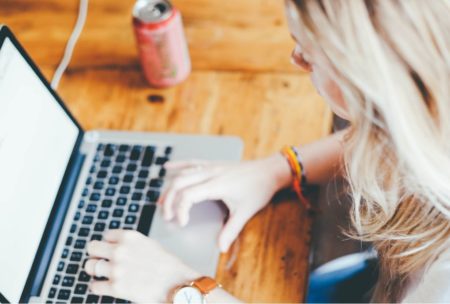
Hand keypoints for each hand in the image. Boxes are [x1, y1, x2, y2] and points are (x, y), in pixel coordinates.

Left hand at [84, 230, 198, 302]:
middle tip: (101, 260)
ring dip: (96, 270)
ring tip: (103, 274)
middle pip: (92, 247)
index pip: (106, 235)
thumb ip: (130, 244)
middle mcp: (120, 251)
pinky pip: (94, 286)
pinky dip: (98, 287)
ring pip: (90, 266)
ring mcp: (116, 269)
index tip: (113, 250)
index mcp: (129, 237)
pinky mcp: (115, 288)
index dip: (109, 244)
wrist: (177, 284)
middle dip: (96, 254)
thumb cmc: (167, 265)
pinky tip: (106, 287)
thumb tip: (115, 246)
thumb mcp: (149, 244)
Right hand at [159, 154, 291, 251]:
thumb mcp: (245, 212)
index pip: (188, 196)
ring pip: (183, 174)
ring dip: (170, 187)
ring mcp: (211, 167)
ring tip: (162, 202)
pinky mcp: (214, 164)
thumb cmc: (259, 189)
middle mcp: (210, 173)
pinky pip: (192, 162)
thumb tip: (221, 248)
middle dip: (169, 201)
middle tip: (168, 217)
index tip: (182, 224)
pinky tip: (167, 168)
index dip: (180, 210)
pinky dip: (178, 165)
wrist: (270, 171)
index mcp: (216, 185)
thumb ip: (231, 230)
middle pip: (180, 184)